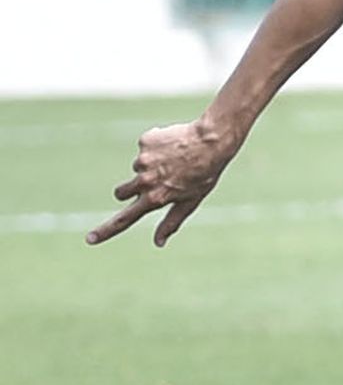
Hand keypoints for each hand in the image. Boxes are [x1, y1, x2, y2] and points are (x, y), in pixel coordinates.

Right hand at [86, 119, 235, 246]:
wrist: (211, 141)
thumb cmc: (204, 175)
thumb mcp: (191, 201)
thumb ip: (171, 221)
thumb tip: (158, 243)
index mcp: (155, 198)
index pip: (124, 219)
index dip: (106, 231)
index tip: (90, 239)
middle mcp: (144, 181)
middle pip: (121, 192)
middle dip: (129, 190)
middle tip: (154, 182)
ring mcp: (143, 160)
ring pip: (137, 168)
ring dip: (150, 166)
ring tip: (175, 160)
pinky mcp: (144, 142)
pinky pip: (144, 148)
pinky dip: (155, 148)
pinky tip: (173, 146)